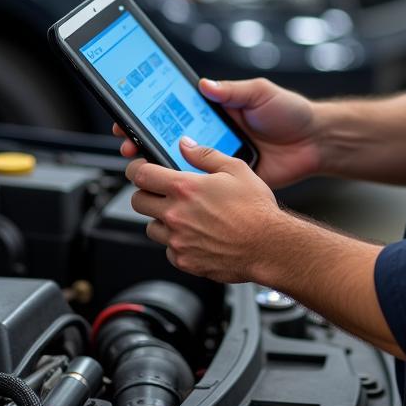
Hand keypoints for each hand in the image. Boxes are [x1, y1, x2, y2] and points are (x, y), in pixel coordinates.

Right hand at [115, 77, 321, 189]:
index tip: (128, 119)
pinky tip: (173, 190)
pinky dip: (188, 189)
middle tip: (130, 146)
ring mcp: (219, 160)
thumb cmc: (292, 114)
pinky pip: (205, 186)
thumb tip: (204, 85)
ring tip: (144, 167)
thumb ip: (233, 90)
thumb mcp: (261, 93)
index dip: (149, 116)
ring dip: (162, 168)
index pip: (174, 111)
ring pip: (183, 166)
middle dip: (145, 143)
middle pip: (170, 141)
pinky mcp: (230, 182)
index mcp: (216, 112)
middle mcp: (212, 136)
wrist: (316, 143)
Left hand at [127, 136, 286, 281]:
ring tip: (185, 216)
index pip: (140, 174)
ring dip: (162, 220)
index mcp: (185, 188)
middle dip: (146, 194)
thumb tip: (186, 145)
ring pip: (151, 228)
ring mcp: (178, 240)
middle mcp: (176, 214)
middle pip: (137, 202)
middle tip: (162, 193)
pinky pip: (168, 250)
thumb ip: (205, 155)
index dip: (136, 169)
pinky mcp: (184, 261)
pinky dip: (176, 243)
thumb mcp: (236, 169)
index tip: (140, 169)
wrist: (269, 246)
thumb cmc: (256, 210)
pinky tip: (196, 235)